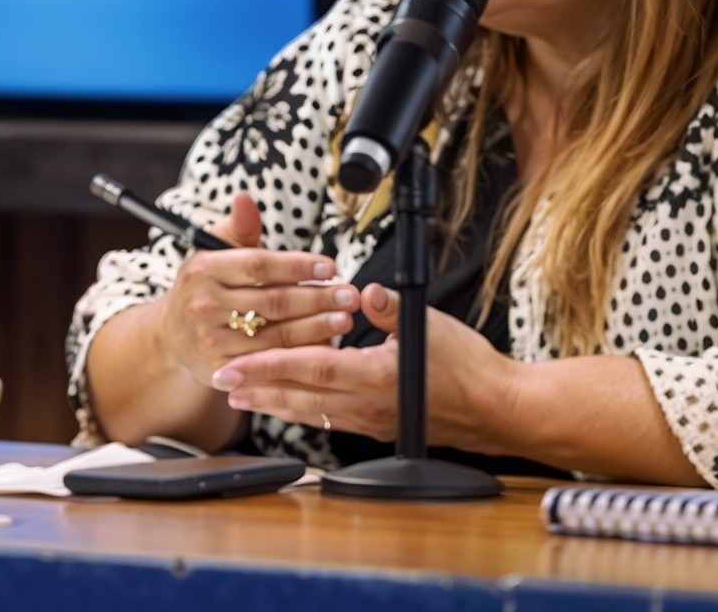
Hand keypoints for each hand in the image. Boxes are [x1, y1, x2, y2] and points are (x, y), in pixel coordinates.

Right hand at [156, 192, 359, 384]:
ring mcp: (210, 341)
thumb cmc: (204, 287)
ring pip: (275, 336)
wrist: (173, 335)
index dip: (298, 266)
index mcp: (203, 270)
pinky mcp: (220, 371)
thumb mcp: (213, 253)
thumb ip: (239, 229)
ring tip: (345, 319)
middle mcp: (204, 305)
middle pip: (272, 302)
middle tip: (349, 295)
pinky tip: (323, 347)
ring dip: (316, 328)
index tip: (330, 266)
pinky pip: (269, 364)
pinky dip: (299, 356)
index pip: (258, 265)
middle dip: (317, 298)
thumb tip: (246, 199)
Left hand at [209, 283, 522, 451]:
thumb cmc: (468, 367)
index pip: (311, 368)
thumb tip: (363, 290)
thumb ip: (389, 307)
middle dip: (256, 389)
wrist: (496, 408)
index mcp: (376, 375)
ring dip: (273, 403)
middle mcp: (367, 404)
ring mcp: (371, 420)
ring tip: (242, 398)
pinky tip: (288, 405)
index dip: (269, 366)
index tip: (236, 365)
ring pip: (311, 412)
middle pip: (300, 396)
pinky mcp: (378, 426)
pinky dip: (302, 411)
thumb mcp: (428, 325)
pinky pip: (329, 420)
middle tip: (221, 383)